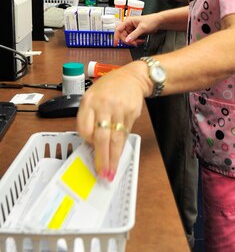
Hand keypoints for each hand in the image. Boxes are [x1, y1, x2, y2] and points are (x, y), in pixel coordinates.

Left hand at [77, 64, 146, 179]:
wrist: (132, 77)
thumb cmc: (109, 88)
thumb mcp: (92, 96)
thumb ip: (89, 116)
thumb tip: (91, 142)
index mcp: (89, 101)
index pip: (84, 128)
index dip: (87, 142)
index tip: (90, 150)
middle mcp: (103, 105)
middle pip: (101, 137)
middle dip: (102, 158)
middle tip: (102, 173)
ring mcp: (119, 109)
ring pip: (115, 139)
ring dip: (113, 157)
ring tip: (111, 171)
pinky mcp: (131, 113)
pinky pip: (125, 134)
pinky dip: (122, 147)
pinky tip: (119, 155)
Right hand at [114, 13, 161, 45]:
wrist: (158, 22)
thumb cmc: (151, 21)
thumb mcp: (142, 28)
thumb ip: (134, 35)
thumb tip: (127, 40)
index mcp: (128, 21)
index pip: (118, 29)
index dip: (116, 37)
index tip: (115, 43)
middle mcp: (128, 25)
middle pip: (123, 36)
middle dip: (128, 41)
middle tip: (134, 43)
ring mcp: (131, 30)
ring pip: (128, 39)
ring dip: (133, 42)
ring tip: (140, 41)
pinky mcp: (135, 33)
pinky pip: (132, 39)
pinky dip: (136, 41)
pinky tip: (141, 40)